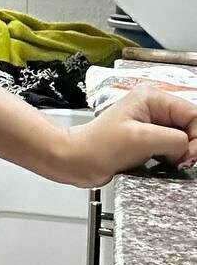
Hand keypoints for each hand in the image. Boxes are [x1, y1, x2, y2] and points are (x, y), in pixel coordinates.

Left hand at [62, 86, 196, 187]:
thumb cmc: (99, 146)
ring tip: (172, 164)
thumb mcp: (141, 139)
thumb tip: (189, 147)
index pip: (193, 114)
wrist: (78, 160)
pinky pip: (172, 149)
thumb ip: (174, 139)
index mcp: (152, 99)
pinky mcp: (148, 142)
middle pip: (190, 126)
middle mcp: (154, 109)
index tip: (189, 156)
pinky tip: (165, 165)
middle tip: (181, 162)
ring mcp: (151, 126)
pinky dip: (174, 159)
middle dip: (191, 146)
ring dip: (182, 154)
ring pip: (183, 140)